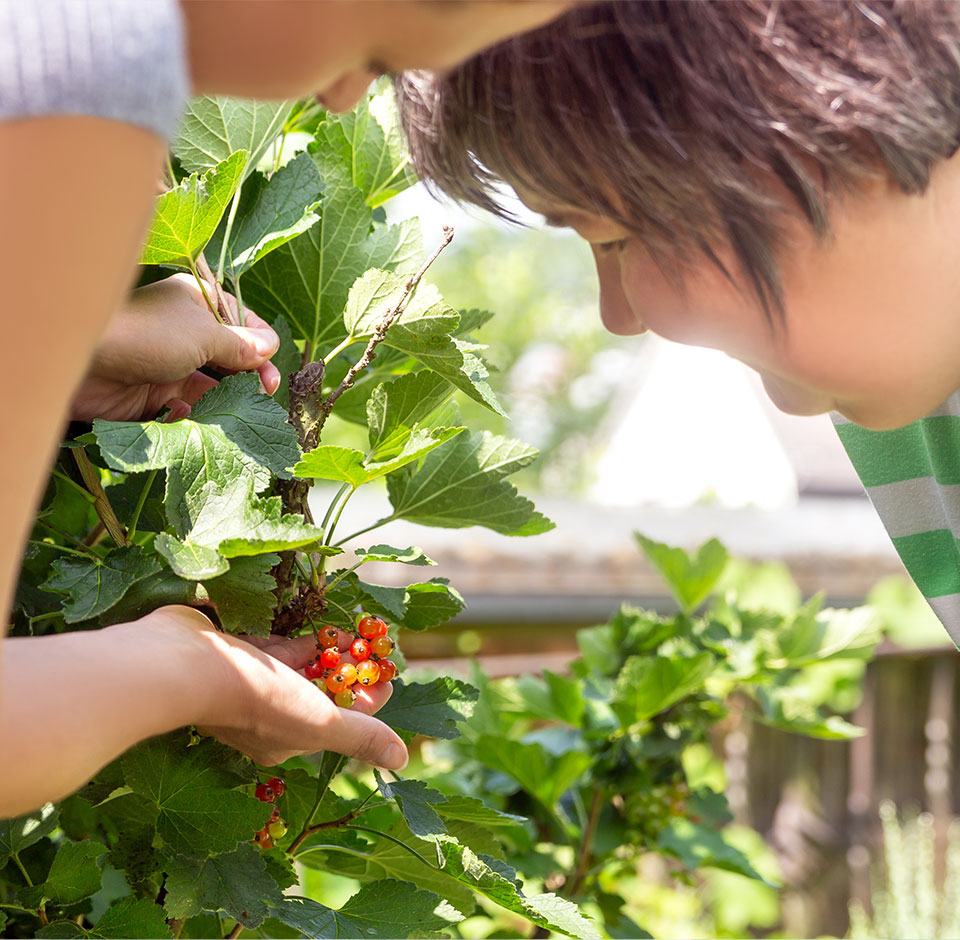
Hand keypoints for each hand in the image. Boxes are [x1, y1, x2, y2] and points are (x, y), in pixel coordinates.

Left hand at [70, 274, 281, 421]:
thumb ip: (241, 346)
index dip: (261, 349)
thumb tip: (270, 347)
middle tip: (261, 398)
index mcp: (197, 304)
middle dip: (247, 379)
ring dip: (223, 402)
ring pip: (209, 387)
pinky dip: (191, 417)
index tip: (271, 377)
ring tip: (235, 416)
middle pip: (229, 358)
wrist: (79, 362)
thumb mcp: (204, 335)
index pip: (242, 324)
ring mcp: (168, 364)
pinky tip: (187, 417)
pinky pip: (183, 409)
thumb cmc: (146, 335)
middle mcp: (183, 333)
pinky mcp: (150, 395)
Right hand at [153, 606, 408, 769]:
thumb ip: (359, 737)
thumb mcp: (319, 721)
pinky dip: (298, 641)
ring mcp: (248, 684)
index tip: (389, 675)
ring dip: (327, 654)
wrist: (185, 665)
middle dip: (349, 673)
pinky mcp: (236, 653)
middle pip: (320, 695)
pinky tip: (319, 628)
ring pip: (298, 670)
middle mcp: (266, 716)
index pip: (339, 723)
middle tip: (375, 647)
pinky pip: (275, 649)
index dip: (367, 701)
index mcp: (286, 740)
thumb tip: (401, 761)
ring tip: (355, 634)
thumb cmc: (256, 698)